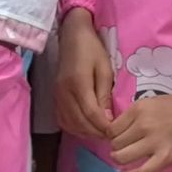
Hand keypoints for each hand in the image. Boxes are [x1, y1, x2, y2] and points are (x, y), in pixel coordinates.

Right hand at [54, 11, 114, 138]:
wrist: (72, 35)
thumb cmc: (92, 49)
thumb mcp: (105, 69)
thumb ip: (104, 94)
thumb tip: (108, 119)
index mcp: (78, 84)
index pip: (91, 114)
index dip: (104, 127)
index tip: (116, 133)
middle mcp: (64, 93)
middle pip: (80, 123)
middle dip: (96, 133)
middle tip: (111, 136)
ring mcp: (57, 96)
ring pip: (70, 124)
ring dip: (86, 132)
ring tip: (100, 132)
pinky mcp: (55, 97)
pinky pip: (63, 120)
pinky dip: (74, 128)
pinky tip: (86, 127)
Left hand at [108, 91, 171, 171]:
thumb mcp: (156, 101)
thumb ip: (138, 113)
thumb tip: (121, 128)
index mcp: (139, 108)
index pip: (112, 127)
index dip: (112, 134)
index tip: (117, 137)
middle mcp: (143, 124)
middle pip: (115, 142)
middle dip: (116, 146)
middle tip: (123, 147)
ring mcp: (154, 142)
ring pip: (122, 156)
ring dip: (120, 159)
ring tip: (124, 159)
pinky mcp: (165, 158)